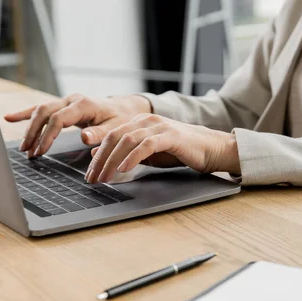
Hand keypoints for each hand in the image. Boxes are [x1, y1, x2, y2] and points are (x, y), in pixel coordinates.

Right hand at [4, 93, 151, 157]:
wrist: (124, 108)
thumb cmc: (121, 119)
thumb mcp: (116, 128)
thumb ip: (100, 133)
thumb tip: (84, 137)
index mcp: (84, 104)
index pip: (59, 118)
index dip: (48, 135)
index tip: (40, 152)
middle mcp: (72, 100)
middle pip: (45, 113)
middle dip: (34, 132)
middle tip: (28, 152)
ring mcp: (66, 101)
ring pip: (41, 110)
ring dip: (30, 128)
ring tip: (23, 148)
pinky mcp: (62, 105)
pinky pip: (41, 108)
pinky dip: (25, 113)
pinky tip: (9, 118)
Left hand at [84, 113, 240, 182]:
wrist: (211, 148)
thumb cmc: (181, 151)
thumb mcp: (148, 154)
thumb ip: (126, 154)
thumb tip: (98, 155)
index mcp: (139, 123)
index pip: (111, 137)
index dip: (98, 157)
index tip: (90, 175)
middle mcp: (146, 121)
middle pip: (115, 138)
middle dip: (101, 160)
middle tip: (92, 179)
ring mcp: (158, 126)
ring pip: (127, 141)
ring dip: (112, 161)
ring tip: (105, 177)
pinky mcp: (169, 135)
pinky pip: (146, 145)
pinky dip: (132, 157)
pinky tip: (124, 169)